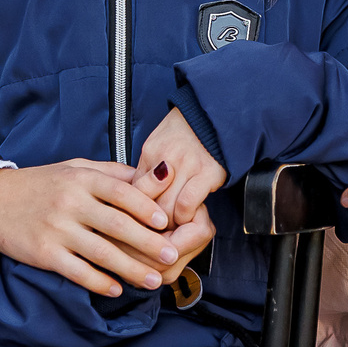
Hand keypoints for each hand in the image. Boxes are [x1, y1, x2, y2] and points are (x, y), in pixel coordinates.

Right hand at [0, 160, 187, 297]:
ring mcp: (57, 229)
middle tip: (172, 257)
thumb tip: (152, 176)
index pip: (121, 192)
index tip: (166, 222)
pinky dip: (99, 282)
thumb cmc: (41, 184)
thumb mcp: (74, 168)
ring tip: (154, 281)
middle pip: (118, 225)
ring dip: (132, 269)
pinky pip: (77, 271)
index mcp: (81, 178)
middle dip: (149, 243)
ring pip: (102, 253)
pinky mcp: (44, 254)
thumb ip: (111, 173)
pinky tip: (116, 290)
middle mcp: (70, 202)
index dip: (146, 207)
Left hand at [133, 106, 226, 228]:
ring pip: (166, 208)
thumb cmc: (184, 132)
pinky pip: (187, 204)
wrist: (214, 115)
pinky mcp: (208, 173)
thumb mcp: (157, 145)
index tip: (141, 222)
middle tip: (156, 231)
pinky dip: (185, 215)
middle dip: (151, 222)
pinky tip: (188, 216)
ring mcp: (187, 166)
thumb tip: (135, 198)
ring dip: (169, 223)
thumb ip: (147, 170)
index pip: (134, 191)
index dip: (136, 211)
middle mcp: (166, 159)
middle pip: (149, 203)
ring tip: (172, 226)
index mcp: (151, 152)